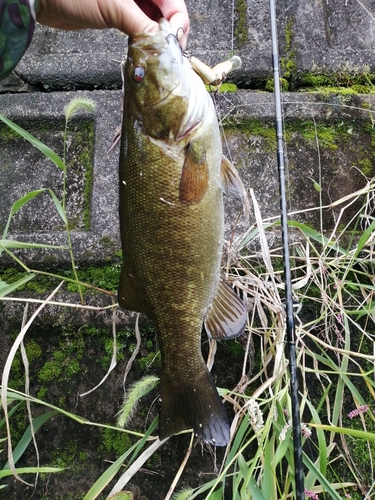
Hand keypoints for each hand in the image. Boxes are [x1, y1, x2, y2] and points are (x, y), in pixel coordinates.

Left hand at [36, 0, 189, 48]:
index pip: (173, 0)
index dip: (178, 22)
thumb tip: (163, 45)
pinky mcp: (120, 10)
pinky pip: (141, 24)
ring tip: (157, 53)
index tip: (176, 43)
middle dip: (170, 31)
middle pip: (167, 9)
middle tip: (169, 53)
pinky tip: (145, 48)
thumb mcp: (114, 8)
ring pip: (155, 18)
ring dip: (158, 37)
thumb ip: (142, 26)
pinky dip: (145, 37)